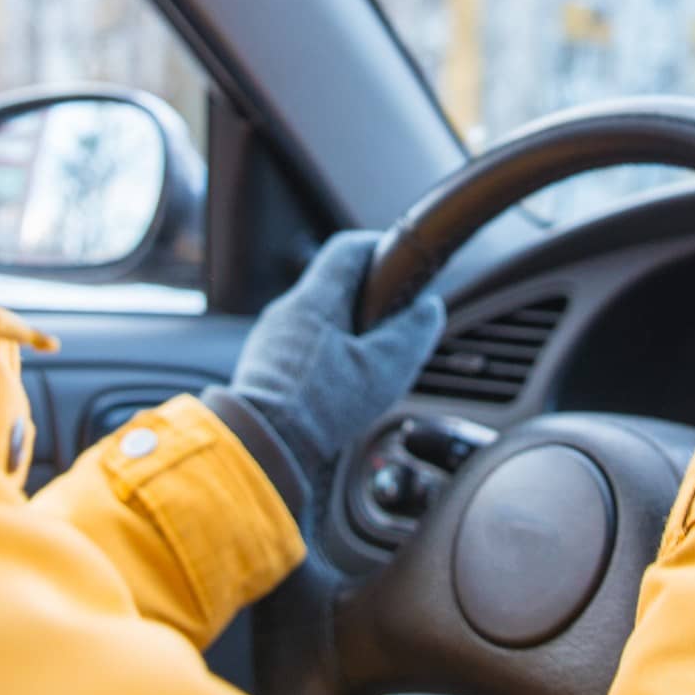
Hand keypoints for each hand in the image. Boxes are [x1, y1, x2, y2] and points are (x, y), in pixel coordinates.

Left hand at [227, 231, 445, 503]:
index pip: (348, 249)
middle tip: (396, 319)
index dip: (380, 248)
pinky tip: (341, 383)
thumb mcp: (384, 369)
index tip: (404, 263)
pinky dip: (327, 354)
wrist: (265, 446)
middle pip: (333, 285)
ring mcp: (271, 339)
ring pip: (318, 318)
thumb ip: (412, 333)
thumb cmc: (321, 408)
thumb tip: (430, 308)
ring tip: (371, 359)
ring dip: (347, 329)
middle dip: (369, 298)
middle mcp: (287, 311)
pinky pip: (302, 346)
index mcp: (314, 300)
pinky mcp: (264, 367)